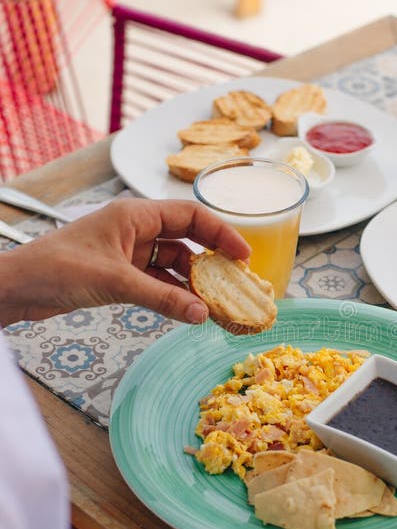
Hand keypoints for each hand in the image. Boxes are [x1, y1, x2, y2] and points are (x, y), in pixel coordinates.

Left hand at [0, 199, 250, 325]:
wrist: (18, 287)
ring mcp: (127, 252)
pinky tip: (188, 309)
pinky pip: (156, 280)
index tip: (243, 255)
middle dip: (211, 259)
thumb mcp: (116, 282)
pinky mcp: (119, 273)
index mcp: (135, 214)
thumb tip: (202, 314)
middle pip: (186, 238)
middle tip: (236, 280)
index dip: (220, 233)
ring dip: (193, 282)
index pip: (191, 216)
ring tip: (216, 302)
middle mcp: (134, 229)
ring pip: (172, 263)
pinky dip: (172, 293)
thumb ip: (162, 297)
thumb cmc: (58, 269)